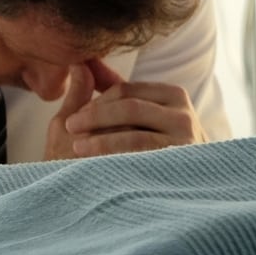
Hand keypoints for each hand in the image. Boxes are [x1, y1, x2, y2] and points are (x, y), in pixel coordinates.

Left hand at [43, 59, 206, 160]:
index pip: (126, 90)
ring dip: (100, 140)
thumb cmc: (149, 149)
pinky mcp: (179, 164)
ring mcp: (185, 141)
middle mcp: (184, 114)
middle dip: (95, 117)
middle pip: (130, 107)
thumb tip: (81, 62)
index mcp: (173, 95)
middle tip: (70, 127)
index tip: (74, 117)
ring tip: (76, 146)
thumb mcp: (130, 114)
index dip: (96, 102)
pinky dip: (114, 158)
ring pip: (135, 134)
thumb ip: (108, 87)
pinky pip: (141, 158)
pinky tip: (94, 165)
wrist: (181, 192)